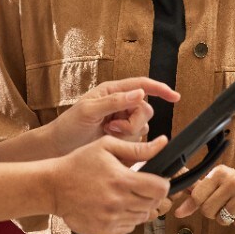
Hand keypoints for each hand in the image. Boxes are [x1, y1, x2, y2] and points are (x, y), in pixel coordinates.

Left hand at [48, 78, 179, 155]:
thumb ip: (114, 101)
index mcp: (112, 91)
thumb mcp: (89, 110)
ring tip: (108, 134)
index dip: (160, 89)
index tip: (175, 97)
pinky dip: (127, 142)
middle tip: (112, 127)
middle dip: (133, 121)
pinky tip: (111, 141)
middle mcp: (120, 104)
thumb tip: (139, 93)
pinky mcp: (122, 138)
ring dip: (128, 132)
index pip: (141, 85)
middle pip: (145, 109)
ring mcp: (122, 122)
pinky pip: (137, 140)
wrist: (59, 148)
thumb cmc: (69, 126)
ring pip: (142, 126)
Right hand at [50, 137, 170, 233]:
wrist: (53, 187)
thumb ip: (137, 148)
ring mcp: (112, 219)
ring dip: (139, 206)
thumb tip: (163, 143)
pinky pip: (129, 227)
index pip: (160, 189)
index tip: (155, 179)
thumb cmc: (79, 163)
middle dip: (151, 194)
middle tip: (138, 185)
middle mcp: (119, 203)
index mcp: (121, 180)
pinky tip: (115, 206)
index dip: (162, 183)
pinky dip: (127, 218)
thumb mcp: (106, 146)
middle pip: (153, 204)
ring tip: (124, 195)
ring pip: (142, 217)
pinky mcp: (105, 231)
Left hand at [172, 166, 234, 228]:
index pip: (196, 196)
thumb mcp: (214, 185)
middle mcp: (232, 180)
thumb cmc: (232, 186)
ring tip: (233, 206)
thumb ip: (194, 198)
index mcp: (218, 172)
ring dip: (226, 218)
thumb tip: (177, 213)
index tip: (209, 198)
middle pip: (208, 211)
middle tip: (222, 205)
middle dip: (212, 213)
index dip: (200, 203)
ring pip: (222, 219)